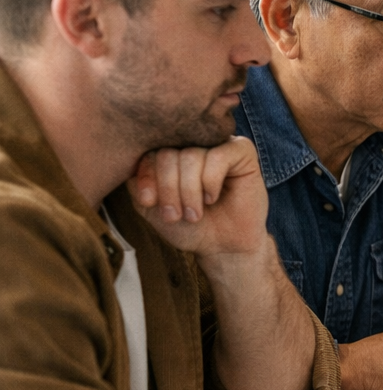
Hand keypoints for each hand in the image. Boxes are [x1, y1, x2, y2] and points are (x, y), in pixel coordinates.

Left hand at [131, 136, 268, 256]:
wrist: (222, 247)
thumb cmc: (188, 226)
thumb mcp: (150, 206)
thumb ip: (137, 182)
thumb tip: (132, 162)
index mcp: (170, 150)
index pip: (149, 150)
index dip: (146, 175)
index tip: (149, 202)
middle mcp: (193, 142)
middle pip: (169, 153)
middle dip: (168, 188)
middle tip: (175, 214)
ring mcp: (218, 144)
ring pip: (191, 156)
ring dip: (189, 191)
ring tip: (194, 213)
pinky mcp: (242, 151)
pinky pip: (218, 157)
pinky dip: (211, 182)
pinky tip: (212, 198)